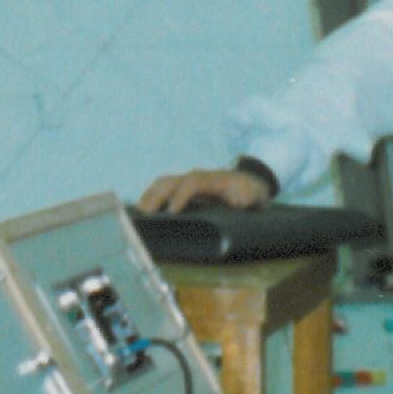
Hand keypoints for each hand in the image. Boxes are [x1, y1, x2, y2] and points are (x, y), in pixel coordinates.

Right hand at [138, 165, 270, 214]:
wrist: (249, 184)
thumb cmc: (250, 193)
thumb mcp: (254, 195)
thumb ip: (249, 197)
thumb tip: (240, 200)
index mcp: (212, 180)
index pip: (192, 184)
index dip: (181, 196)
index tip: (172, 212)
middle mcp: (195, 177)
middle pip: (170, 182)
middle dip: (156, 197)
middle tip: (144, 216)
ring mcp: (187, 181)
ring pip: (162, 184)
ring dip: (148, 197)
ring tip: (137, 216)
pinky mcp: (182, 189)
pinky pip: (162, 189)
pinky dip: (150, 198)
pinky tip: (141, 213)